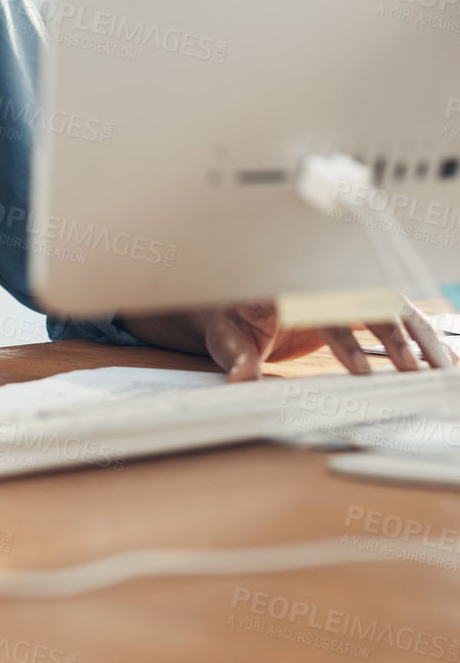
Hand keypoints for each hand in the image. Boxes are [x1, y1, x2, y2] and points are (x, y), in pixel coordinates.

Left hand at [201, 298, 458, 380]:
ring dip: (417, 335)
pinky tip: (440, 357)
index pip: (321, 311)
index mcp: (287, 288)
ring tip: (442, 366)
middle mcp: (319, 285)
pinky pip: (391, 315)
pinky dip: (417, 334)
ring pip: (388, 307)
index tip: (359, 370)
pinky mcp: (354, 305)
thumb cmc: (228, 317)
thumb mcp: (224, 336)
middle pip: (366, 304)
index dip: (343, 340)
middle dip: (393, 334)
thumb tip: (242, 377)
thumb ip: (236, 355)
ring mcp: (340, 292)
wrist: (232, 302)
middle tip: (415, 368)